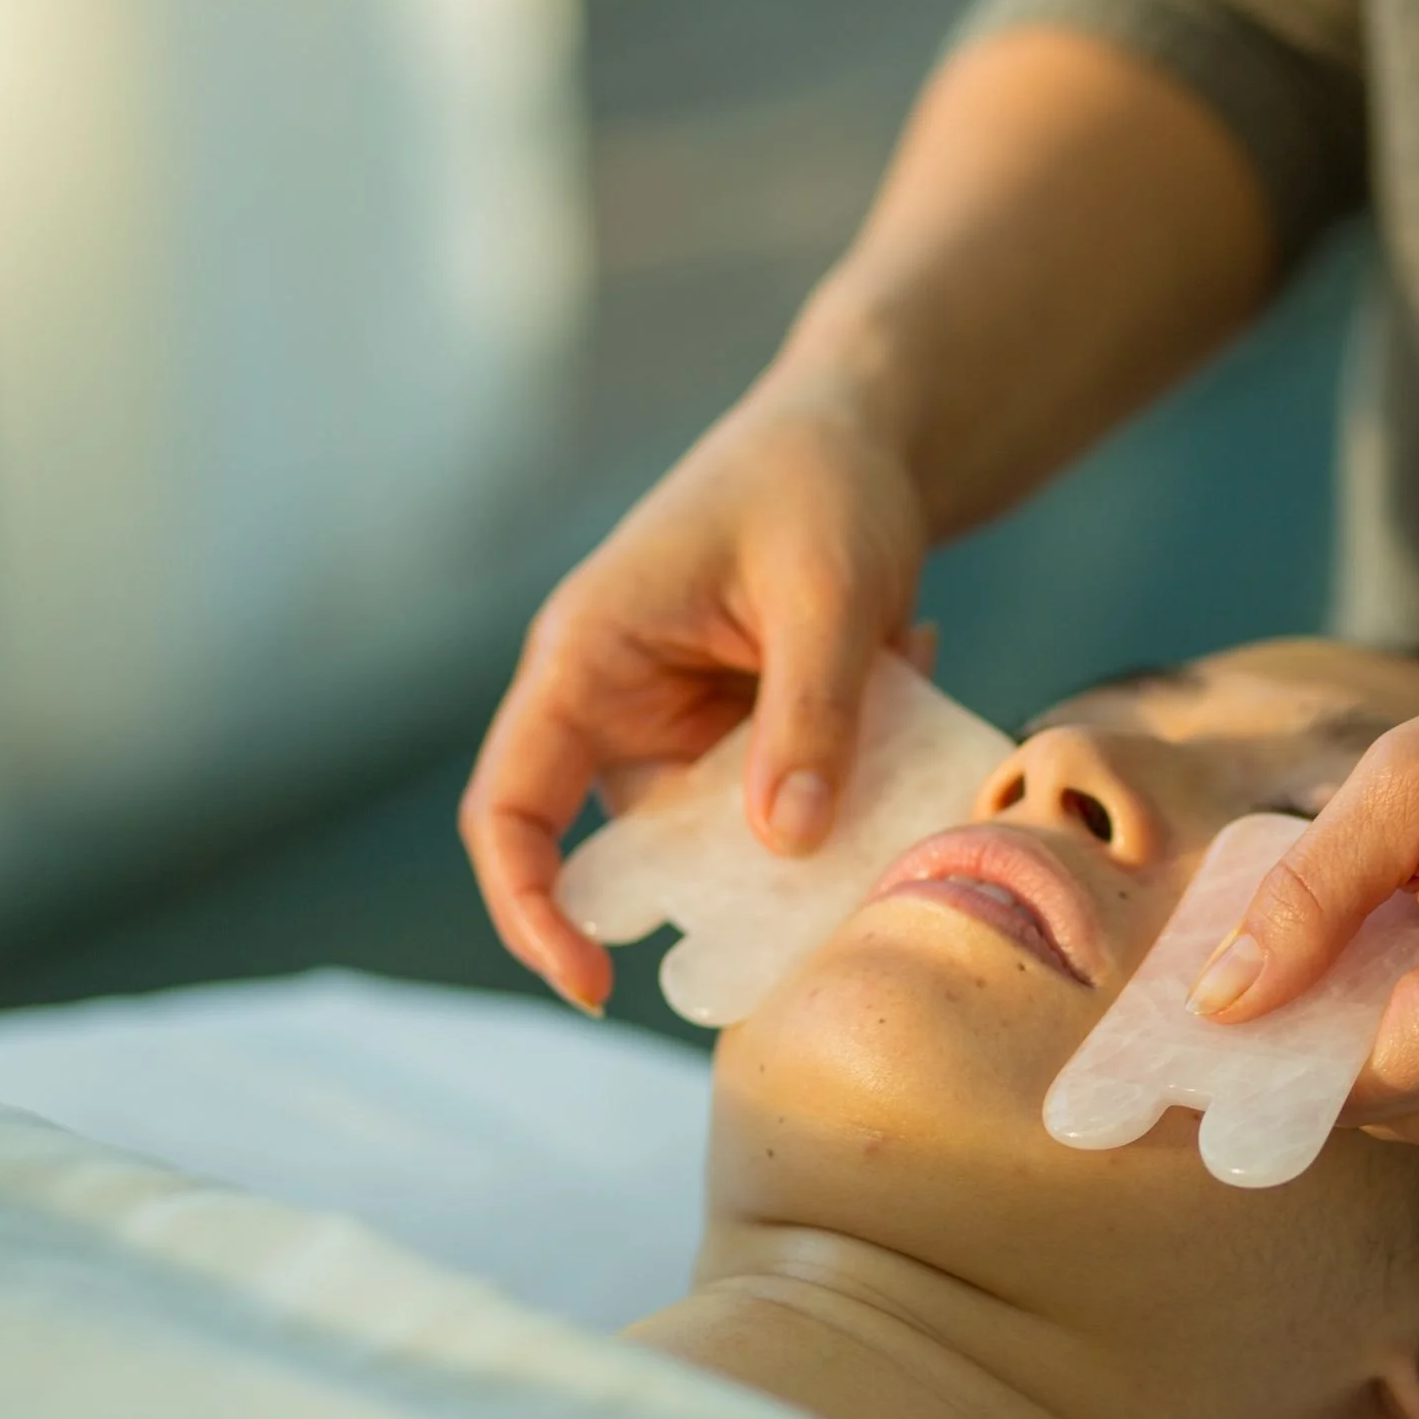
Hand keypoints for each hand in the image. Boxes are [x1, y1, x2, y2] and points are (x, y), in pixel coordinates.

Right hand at [460, 370, 929, 1012]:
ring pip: (724, 836)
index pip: (510, 807)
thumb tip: (785, 843)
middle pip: (628, 849)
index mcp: (586, 657)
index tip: (591, 987)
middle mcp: (616, 702)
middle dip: (720, 888)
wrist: (864, 431)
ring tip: (891, 720)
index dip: (528, 906)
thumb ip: (809, 715)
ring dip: (811, 819)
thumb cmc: (818, 483)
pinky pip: (784, 799)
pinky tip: (908, 656)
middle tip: (823, 890)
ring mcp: (683, 724)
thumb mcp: (826, 595)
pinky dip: (851, 774)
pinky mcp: (745, 733)